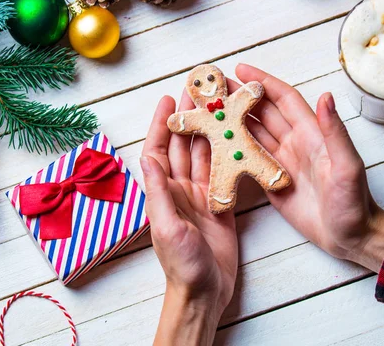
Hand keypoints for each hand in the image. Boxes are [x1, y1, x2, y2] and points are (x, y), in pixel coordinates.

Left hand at [141, 94, 237, 345]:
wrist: (204, 290)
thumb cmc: (181, 264)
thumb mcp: (166, 226)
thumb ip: (158, 191)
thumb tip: (148, 154)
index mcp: (163, 192)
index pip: (160, 149)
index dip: (163, 123)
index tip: (169, 98)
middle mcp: (180, 189)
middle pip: (184, 146)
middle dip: (191, 119)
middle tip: (200, 93)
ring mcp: (201, 195)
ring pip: (205, 155)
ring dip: (210, 131)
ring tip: (219, 107)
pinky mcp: (221, 203)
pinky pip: (224, 173)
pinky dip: (228, 154)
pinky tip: (235, 136)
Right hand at [232, 64, 383, 271]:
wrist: (350, 236)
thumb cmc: (354, 202)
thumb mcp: (347, 165)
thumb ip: (334, 132)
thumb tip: (325, 96)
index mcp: (311, 133)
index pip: (283, 99)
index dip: (263, 82)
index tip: (240, 70)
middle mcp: (294, 142)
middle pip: (262, 113)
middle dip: (239, 97)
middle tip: (214, 88)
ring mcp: (281, 162)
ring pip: (253, 134)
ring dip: (233, 121)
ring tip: (209, 110)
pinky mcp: (271, 181)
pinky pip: (249, 160)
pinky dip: (233, 149)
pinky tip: (217, 144)